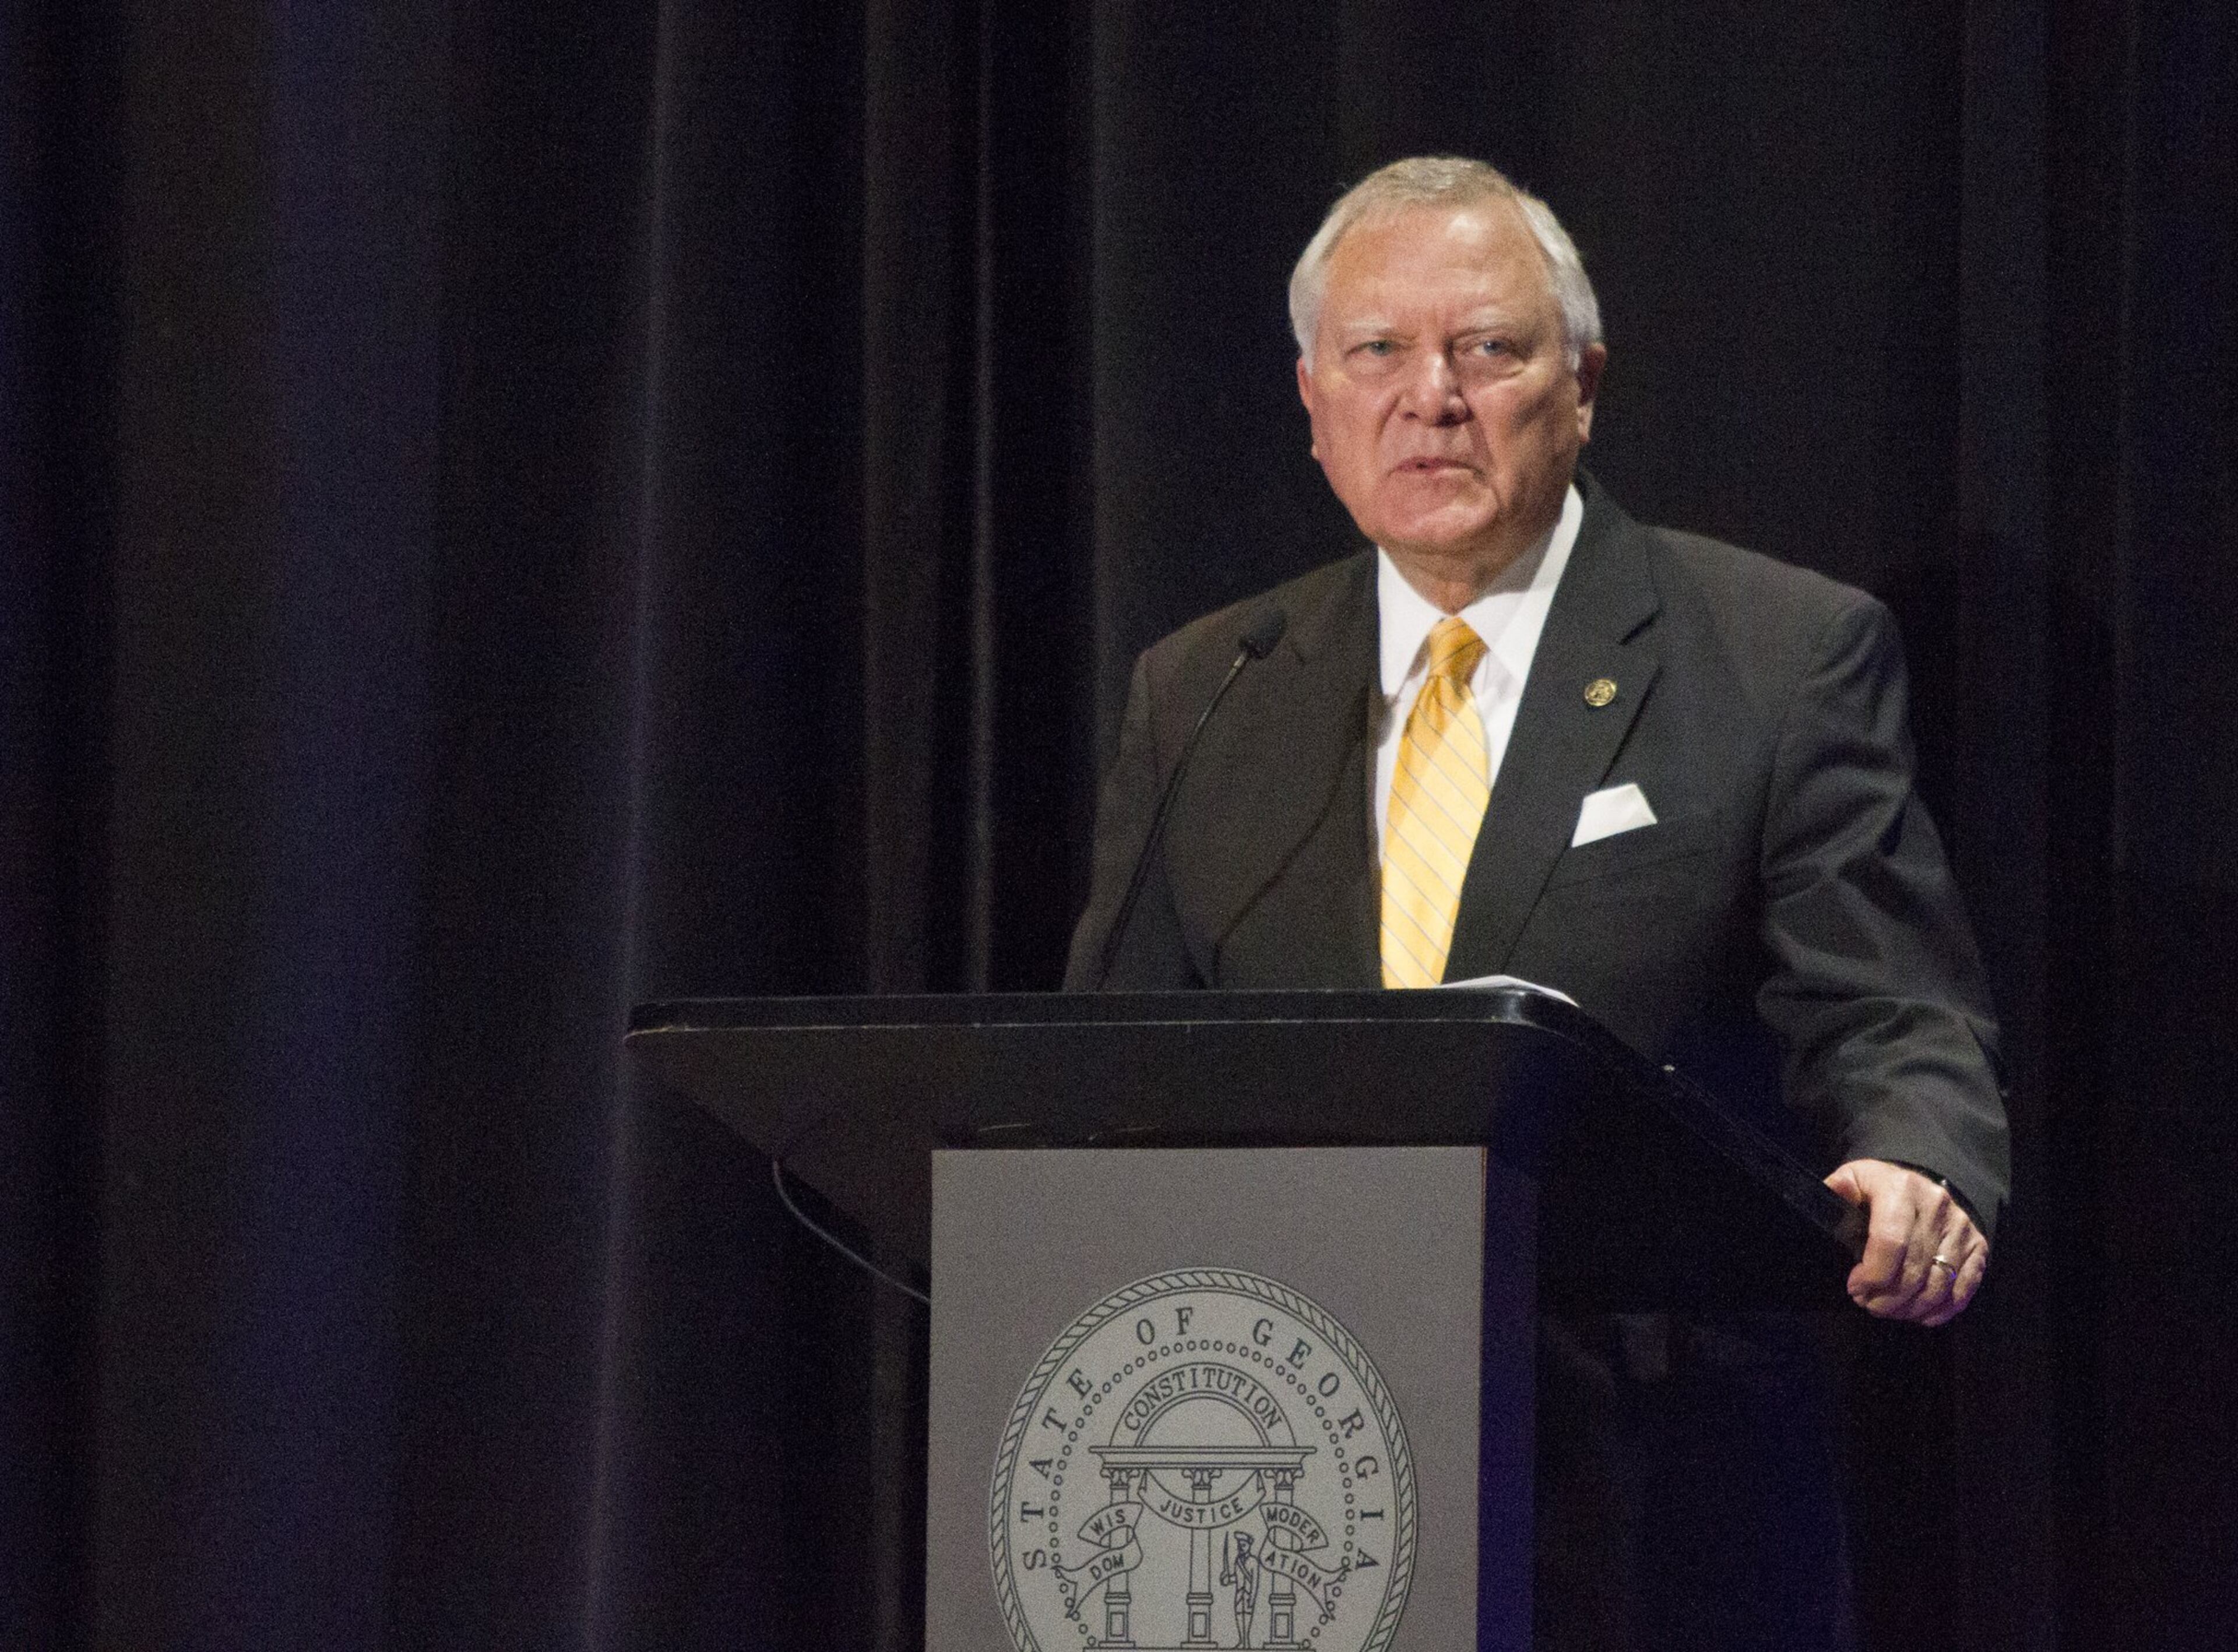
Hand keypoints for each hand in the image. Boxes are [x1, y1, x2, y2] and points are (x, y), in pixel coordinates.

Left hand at [1823, 1158, 1986, 1325]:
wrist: (1920, 1184)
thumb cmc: (1879, 1188)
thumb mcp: (1853, 1180)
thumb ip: (1837, 1192)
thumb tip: (1819, 1205)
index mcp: (1900, 1188)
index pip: (1890, 1243)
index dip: (1872, 1275)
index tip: (1855, 1288)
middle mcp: (1936, 1206)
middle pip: (1914, 1271)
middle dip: (1887, 1299)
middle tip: (1868, 1304)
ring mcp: (1961, 1227)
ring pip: (1938, 1285)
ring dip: (1910, 1308)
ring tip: (1889, 1310)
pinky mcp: (1978, 1245)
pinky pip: (1963, 1289)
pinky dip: (1940, 1310)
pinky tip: (1919, 1314)